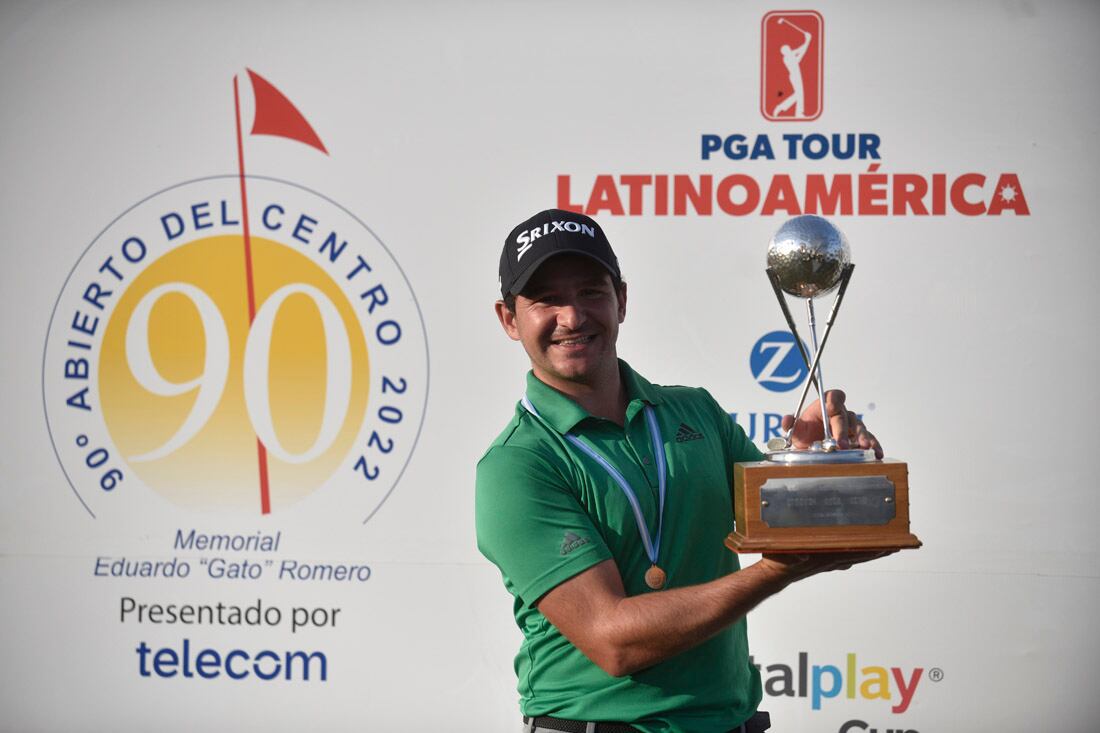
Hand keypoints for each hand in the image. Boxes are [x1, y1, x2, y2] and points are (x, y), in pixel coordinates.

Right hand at [759, 550, 894, 583]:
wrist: (772, 575)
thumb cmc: (779, 563)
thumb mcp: (785, 556)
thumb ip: (794, 555)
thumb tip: (804, 554)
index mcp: (825, 558)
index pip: (854, 553)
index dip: (871, 550)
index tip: (886, 546)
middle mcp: (830, 561)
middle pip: (860, 555)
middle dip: (878, 551)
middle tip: (895, 546)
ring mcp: (828, 562)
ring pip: (854, 556)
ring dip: (870, 552)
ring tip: (883, 548)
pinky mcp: (823, 561)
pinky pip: (845, 556)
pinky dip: (856, 553)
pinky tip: (859, 551)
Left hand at [780, 389, 883, 458]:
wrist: (813, 447)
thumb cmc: (807, 434)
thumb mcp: (796, 431)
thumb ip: (791, 425)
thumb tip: (786, 420)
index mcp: (825, 406)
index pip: (833, 397)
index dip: (834, 399)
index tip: (833, 407)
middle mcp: (841, 413)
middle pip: (845, 417)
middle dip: (842, 431)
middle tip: (841, 445)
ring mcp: (852, 425)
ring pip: (859, 428)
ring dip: (863, 438)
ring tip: (865, 447)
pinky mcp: (859, 437)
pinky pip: (869, 439)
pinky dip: (874, 445)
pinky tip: (877, 453)